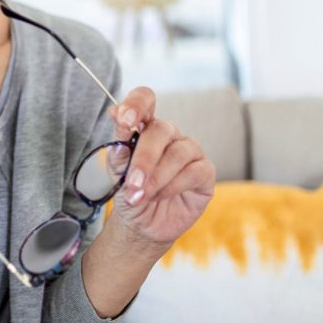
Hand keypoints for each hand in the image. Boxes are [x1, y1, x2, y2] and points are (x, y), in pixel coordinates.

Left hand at [105, 86, 215, 247]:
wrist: (142, 223)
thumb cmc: (130, 191)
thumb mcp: (117, 170)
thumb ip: (119, 146)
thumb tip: (117, 120)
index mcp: (145, 126)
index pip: (145, 100)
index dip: (136, 104)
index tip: (124, 118)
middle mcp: (169, 134)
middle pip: (161, 130)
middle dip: (144, 158)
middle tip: (131, 182)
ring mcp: (190, 151)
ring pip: (177, 153)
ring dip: (156, 177)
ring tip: (139, 195)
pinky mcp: (205, 172)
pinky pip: (193, 172)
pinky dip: (173, 186)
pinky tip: (159, 196)